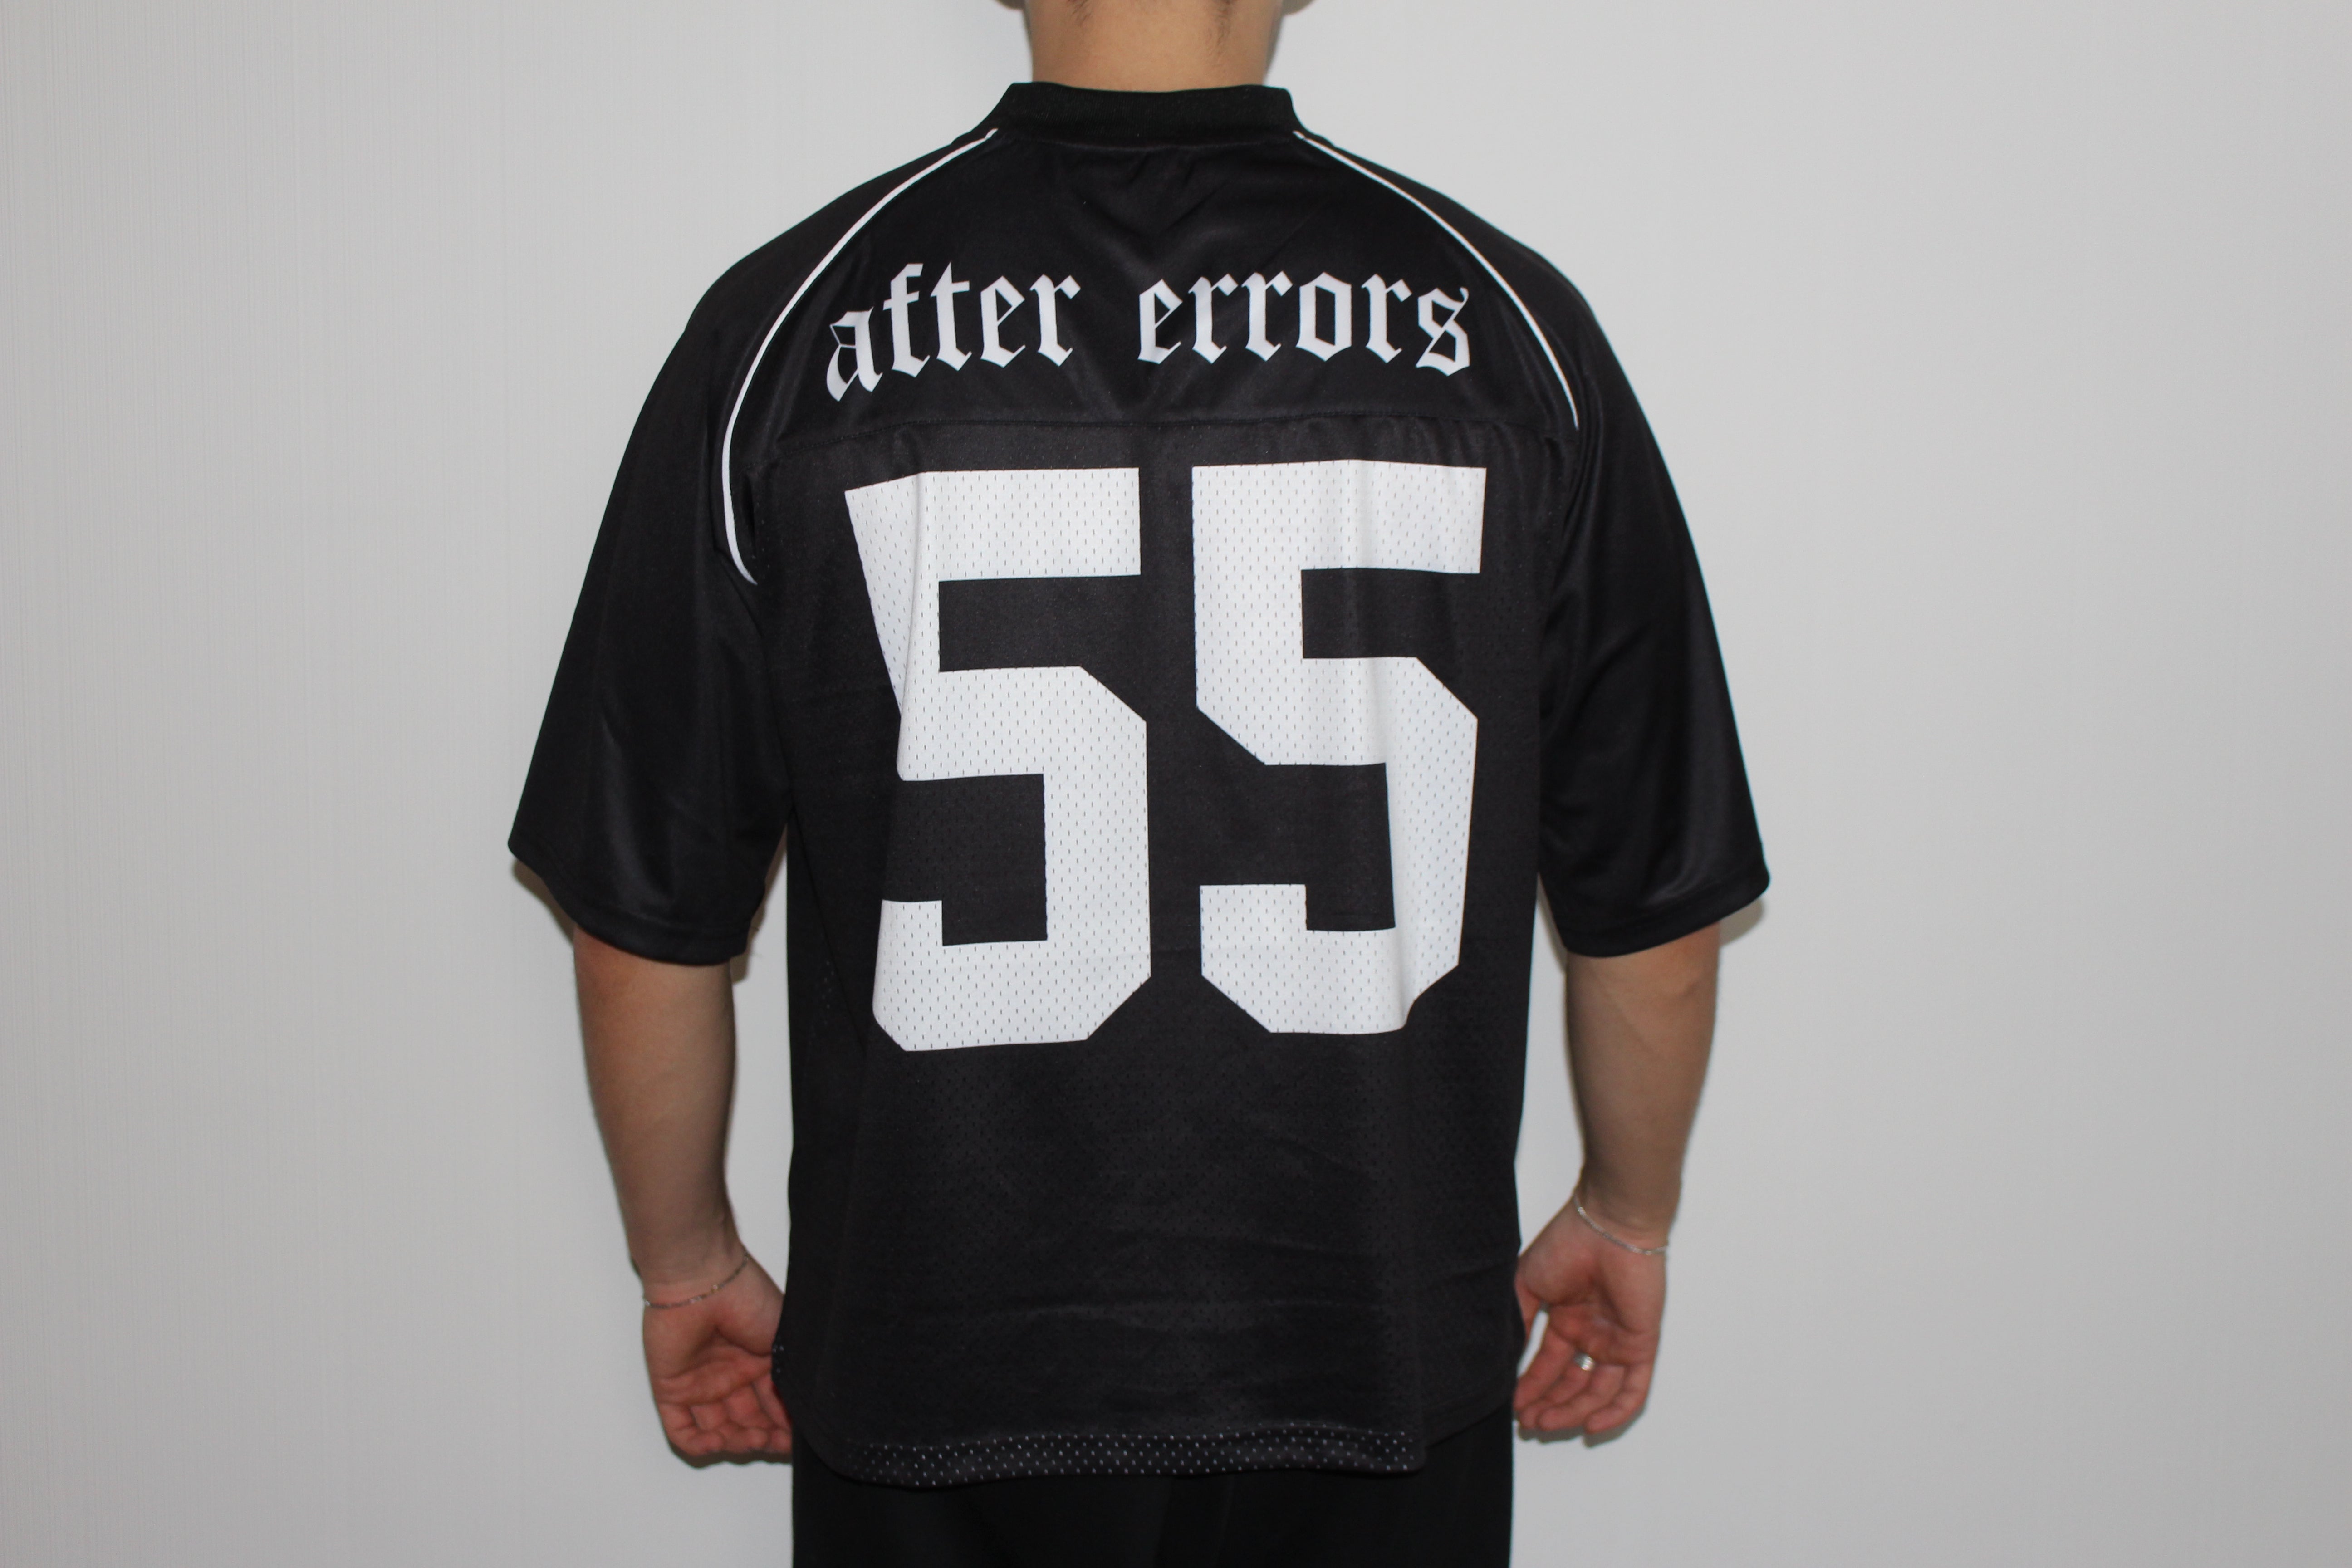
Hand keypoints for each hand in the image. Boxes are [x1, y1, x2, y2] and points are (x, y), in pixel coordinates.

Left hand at [640, 1252, 792, 1458]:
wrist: (705, 1281)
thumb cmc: (748, 1299)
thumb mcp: (783, 1340)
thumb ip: (789, 1377)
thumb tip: (800, 1413)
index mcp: (757, 1361)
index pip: (773, 1404)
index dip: (786, 1425)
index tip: (800, 1438)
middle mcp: (729, 1375)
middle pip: (747, 1422)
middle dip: (765, 1438)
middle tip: (779, 1444)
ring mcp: (700, 1384)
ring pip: (718, 1430)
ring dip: (738, 1442)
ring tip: (755, 1439)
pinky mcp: (671, 1389)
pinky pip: (682, 1429)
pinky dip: (700, 1445)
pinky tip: (720, 1441)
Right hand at [1512, 1194, 1666, 1438]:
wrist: (1607, 1226)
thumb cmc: (1567, 1244)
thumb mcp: (1528, 1284)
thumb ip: (1520, 1322)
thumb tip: (1506, 1359)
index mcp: (1568, 1319)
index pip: (1549, 1365)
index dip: (1532, 1388)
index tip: (1513, 1407)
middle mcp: (1593, 1335)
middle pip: (1572, 1384)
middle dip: (1549, 1405)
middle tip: (1527, 1424)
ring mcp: (1617, 1342)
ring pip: (1597, 1392)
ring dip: (1572, 1412)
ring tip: (1545, 1424)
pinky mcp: (1640, 1344)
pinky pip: (1632, 1389)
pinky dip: (1615, 1412)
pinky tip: (1590, 1427)